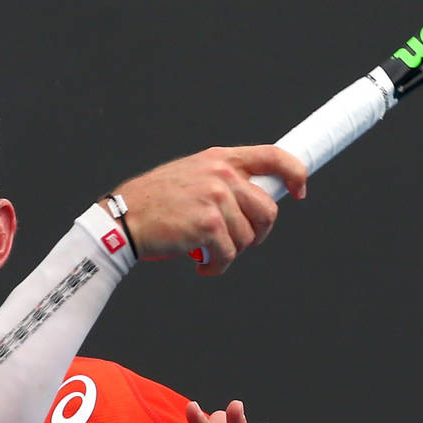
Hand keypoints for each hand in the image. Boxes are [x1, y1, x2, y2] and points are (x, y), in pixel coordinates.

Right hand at [111, 146, 306, 275]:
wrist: (122, 219)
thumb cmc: (157, 204)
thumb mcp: (193, 176)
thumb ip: (224, 181)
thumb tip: (256, 200)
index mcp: (220, 159)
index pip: (273, 156)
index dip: (295, 173)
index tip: (299, 190)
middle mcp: (221, 174)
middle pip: (268, 210)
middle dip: (256, 233)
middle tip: (232, 242)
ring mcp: (216, 198)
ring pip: (249, 238)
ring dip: (230, 252)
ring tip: (206, 250)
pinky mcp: (209, 224)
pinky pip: (230, 255)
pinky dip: (216, 266)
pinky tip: (200, 263)